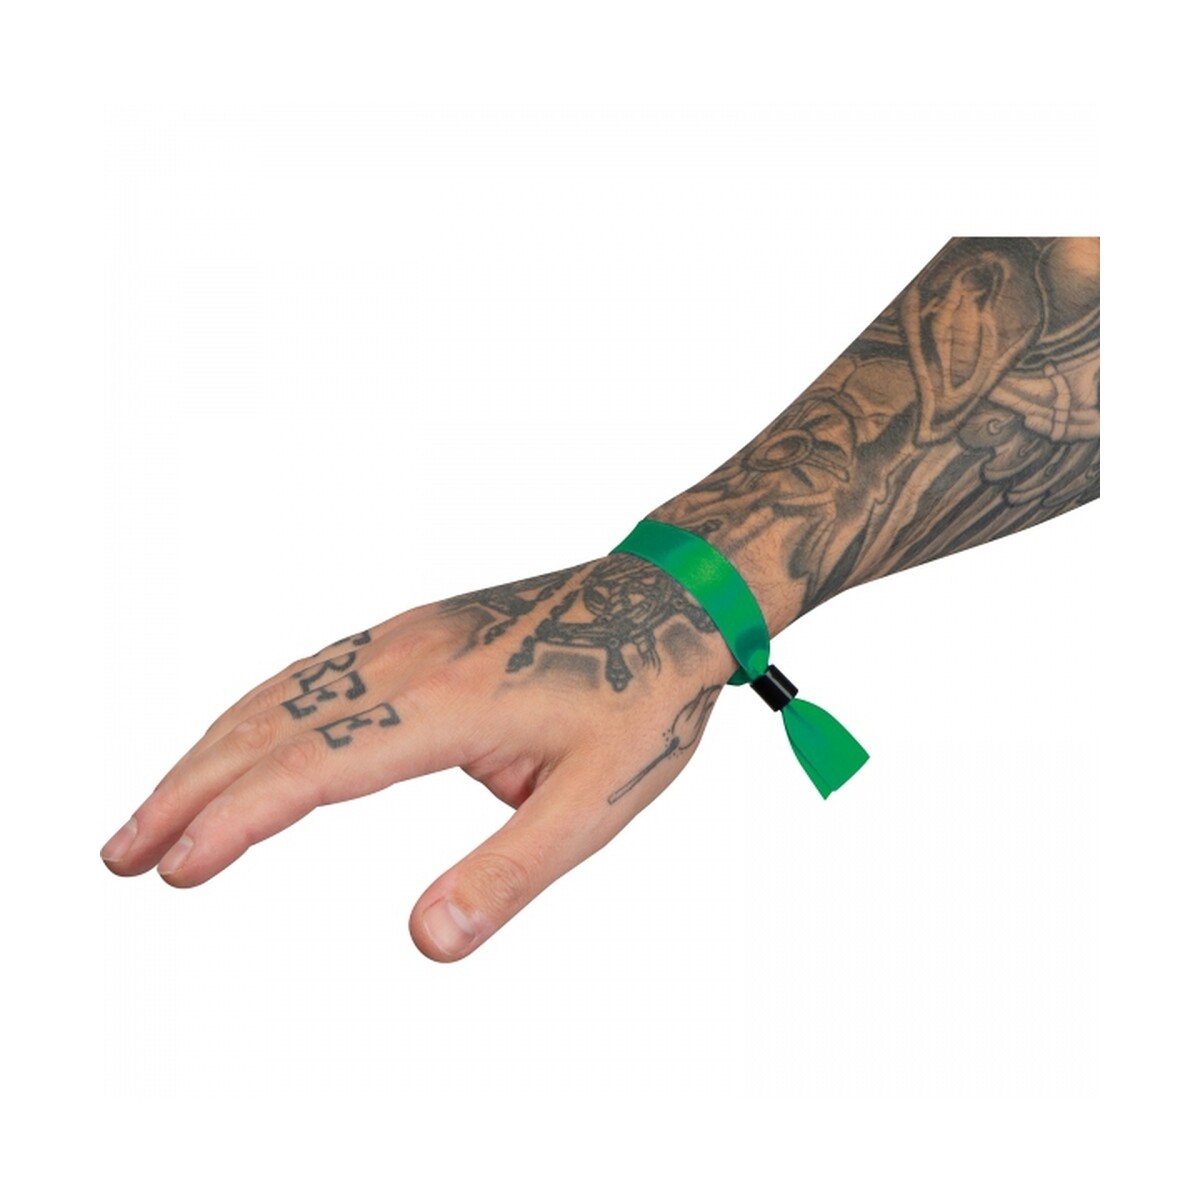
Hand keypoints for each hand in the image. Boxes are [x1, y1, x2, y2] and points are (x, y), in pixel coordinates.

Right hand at [99, 556, 733, 960]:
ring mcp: (408, 637)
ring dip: (209, 750)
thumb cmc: (639, 699)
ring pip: (281, 692)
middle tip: (123, 856)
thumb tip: (425, 941)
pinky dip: (255, 711)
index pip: (315, 766)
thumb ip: (509, 873)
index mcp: (449, 706)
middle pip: (272, 725)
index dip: (237, 819)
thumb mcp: (595, 803)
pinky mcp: (415, 632)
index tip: (174, 868)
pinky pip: (314, 668)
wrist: (668, 601)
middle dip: (189, 791)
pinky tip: (237, 738)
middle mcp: (410, 661)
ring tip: (155, 809)